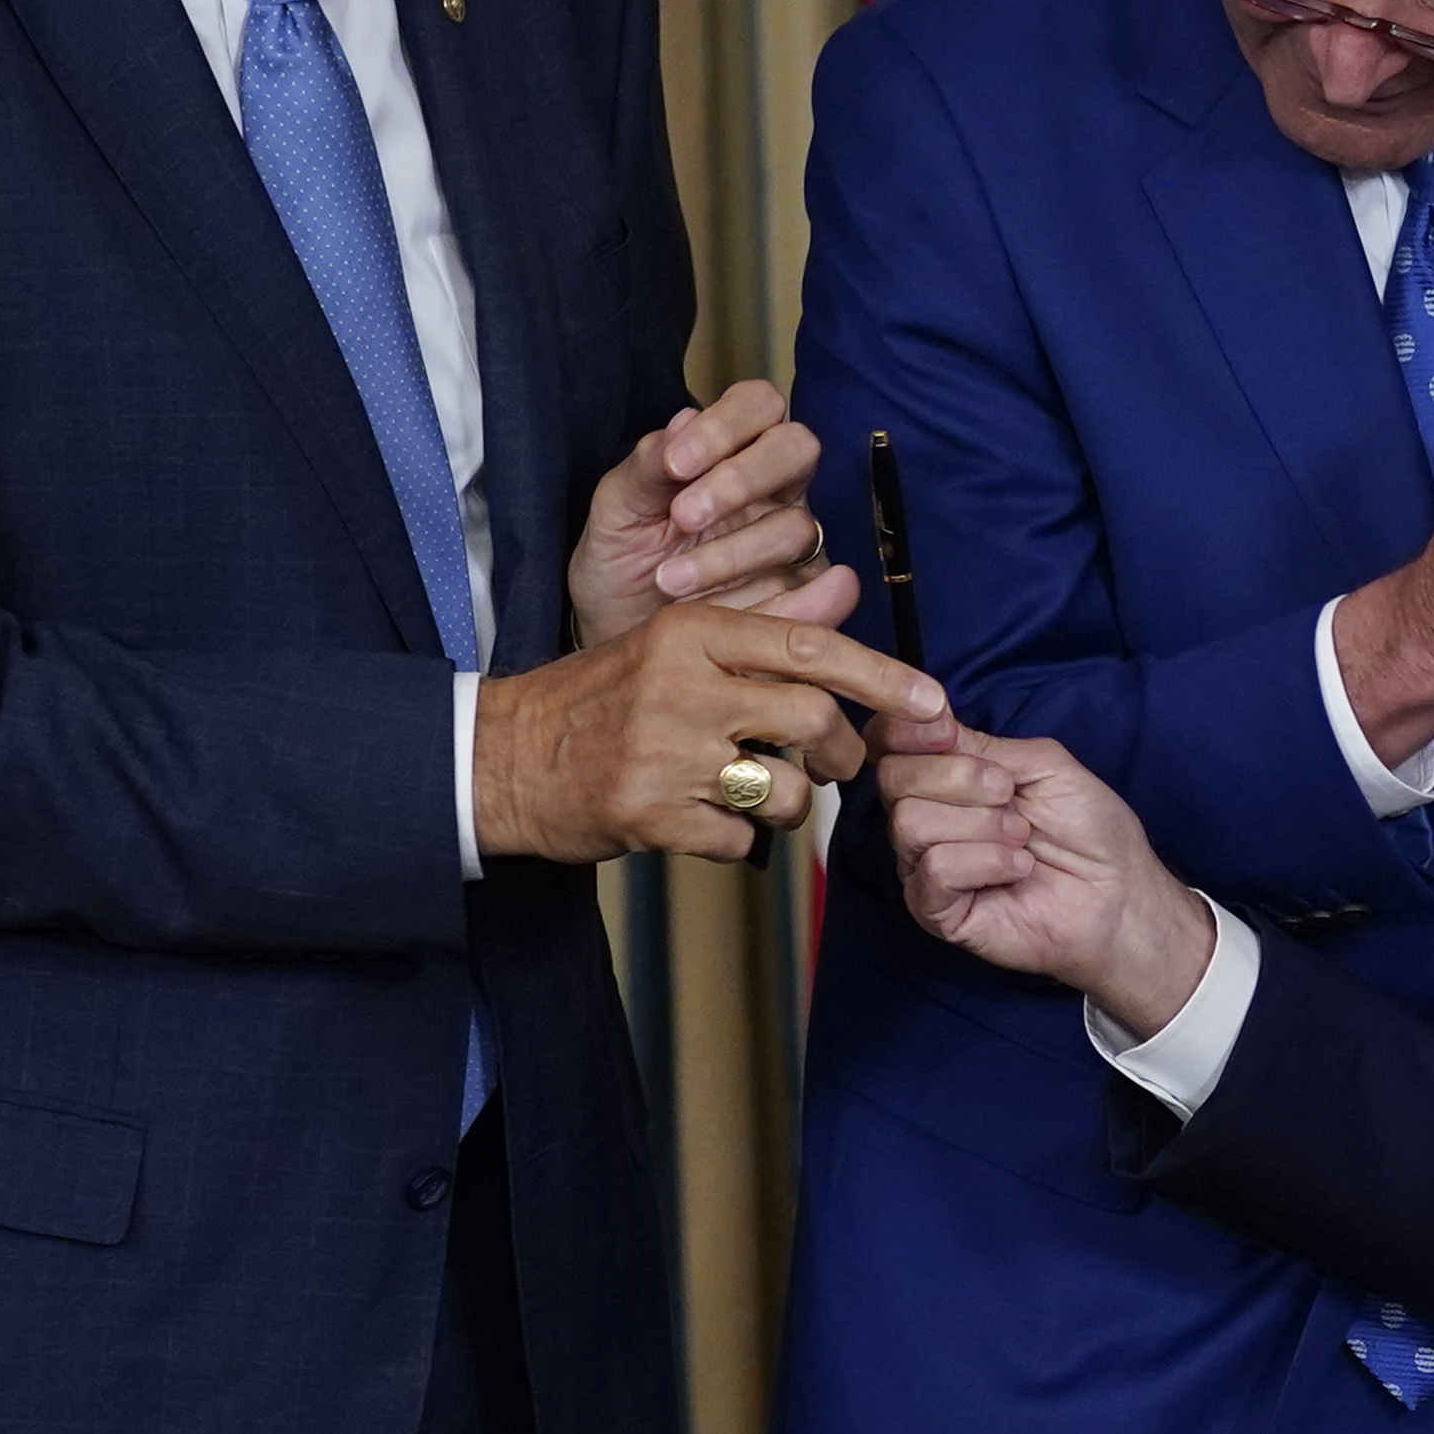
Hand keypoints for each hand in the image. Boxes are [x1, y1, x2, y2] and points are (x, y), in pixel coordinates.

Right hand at [474, 578, 944, 864]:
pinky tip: (710, 824)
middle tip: (838, 765)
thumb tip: (844, 592)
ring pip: (789, 788)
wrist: (499, 757)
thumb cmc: (599, 699)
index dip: (886, 677)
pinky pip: (740, 840)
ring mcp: (664, 752)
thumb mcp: (671, 646)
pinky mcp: (649, 813)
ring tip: (763, 797)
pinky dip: (741, 841)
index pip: (812, 648)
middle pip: (816, 717)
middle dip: (845, 751)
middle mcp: (681, 685)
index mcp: (692, 632)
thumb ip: (757, 632)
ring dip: (795, 805)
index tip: (935, 704)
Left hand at [567, 379, 829, 645]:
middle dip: (742, 478)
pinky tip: (715, 608)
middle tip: (685, 516)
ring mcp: (793, 539)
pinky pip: (810, 589)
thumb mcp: (617, 510)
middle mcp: (773, 487)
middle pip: (797, 448)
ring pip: (795, 525)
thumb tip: (684, 420)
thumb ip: (646, 464)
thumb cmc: (623, 562)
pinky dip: (760, 597)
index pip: (758, 405)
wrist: (620, 636)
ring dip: (731, 551)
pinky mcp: (804, 594)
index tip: (675, 464)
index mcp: (731, 450)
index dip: (726, 425)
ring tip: (670, 580)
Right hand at [875, 715, 1214, 1038]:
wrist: (1118, 894)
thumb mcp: (1043, 764)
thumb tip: (931, 721)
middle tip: (1009, 795)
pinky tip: (1018, 869)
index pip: (887, 741)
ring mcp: (924, 867)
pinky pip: (935, 869)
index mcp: (943, 777)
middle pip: (894, 778)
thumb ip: (984, 744)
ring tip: (1021, 839)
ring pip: (909, 823)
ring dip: (981, 825)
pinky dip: (986, 862)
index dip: (907, 729)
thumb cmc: (1088, 828)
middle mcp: (924, 818)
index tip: (947, 731)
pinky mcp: (936, 911)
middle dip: (959, 777)